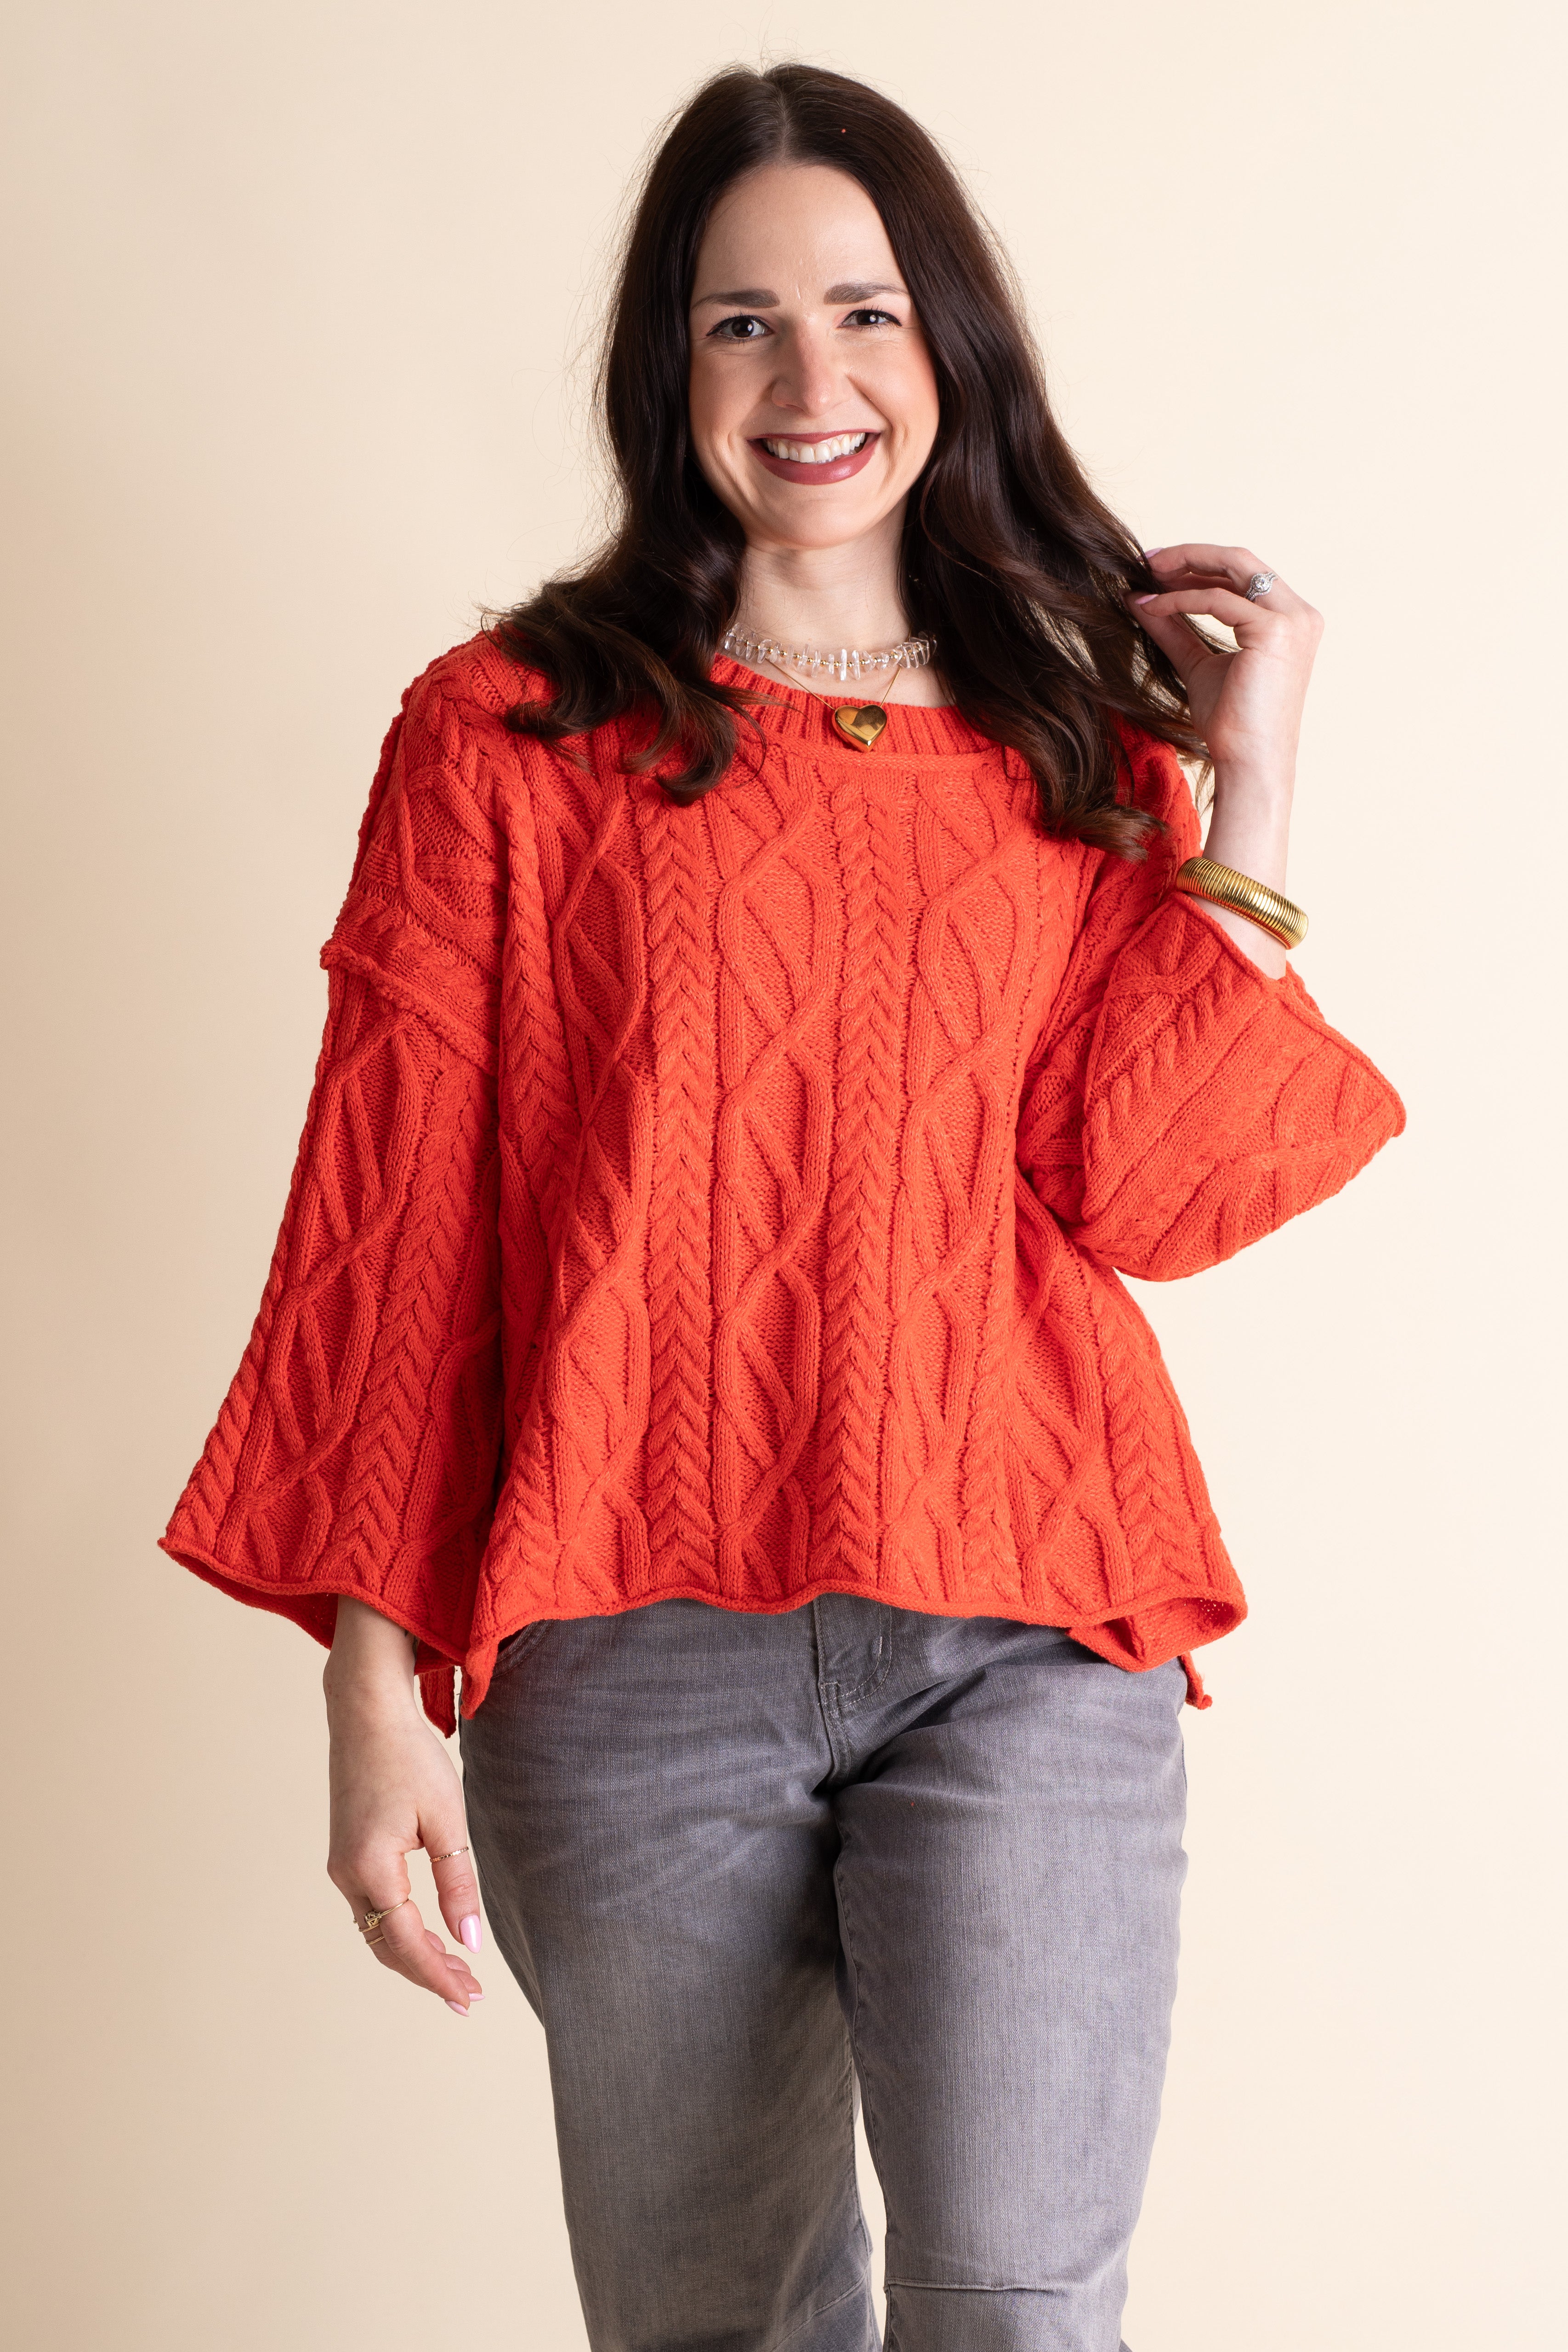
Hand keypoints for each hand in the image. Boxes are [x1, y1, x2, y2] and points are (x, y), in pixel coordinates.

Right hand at [324, 1599, 484, 2013]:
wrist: (366, 1711)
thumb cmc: (409, 1756)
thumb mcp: (445, 1819)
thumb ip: (457, 1883)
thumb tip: (470, 1940)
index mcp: (371, 1868)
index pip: (406, 1943)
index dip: (438, 1975)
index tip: (468, 1998)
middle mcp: (347, 1873)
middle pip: (385, 1946)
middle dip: (426, 1973)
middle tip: (466, 1995)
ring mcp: (341, 1863)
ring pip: (374, 1929)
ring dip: (411, 1954)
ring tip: (453, 1970)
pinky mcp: (346, 1851)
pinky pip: (369, 1907)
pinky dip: (396, 1928)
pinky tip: (423, 1931)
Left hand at [1128, 544, 1321, 978]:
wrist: (1249, 764)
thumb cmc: (1231, 725)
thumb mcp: (1198, 664)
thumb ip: (1177, 628)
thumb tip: (1142, 598)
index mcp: (1290, 619)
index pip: (1244, 573)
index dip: (1200, 563)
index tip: (1157, 568)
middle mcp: (1299, 613)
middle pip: (1241, 559)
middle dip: (1190, 555)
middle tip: (1146, 561)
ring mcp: (1292, 619)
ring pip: (1232, 567)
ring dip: (1183, 567)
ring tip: (1144, 575)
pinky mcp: (1274, 630)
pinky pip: (1217, 599)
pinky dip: (1180, 599)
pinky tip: (1151, 607)